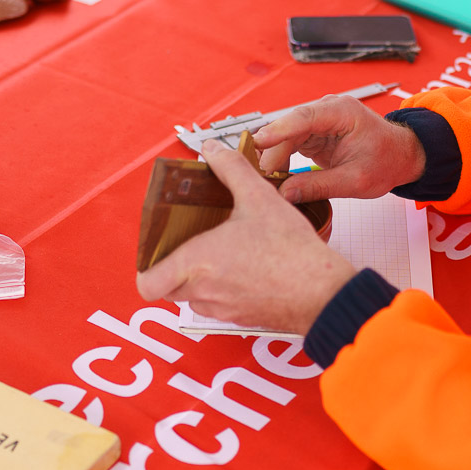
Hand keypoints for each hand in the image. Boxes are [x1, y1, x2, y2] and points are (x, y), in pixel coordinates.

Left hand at [135, 140, 355, 334]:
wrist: (323, 292)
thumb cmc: (290, 251)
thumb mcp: (259, 198)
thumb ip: (231, 168)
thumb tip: (214, 149)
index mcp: (197, 264)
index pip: (147, 283)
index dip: (147, 269)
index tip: (159, 251)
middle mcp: (204, 292)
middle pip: (170, 288)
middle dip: (177, 267)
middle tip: (193, 243)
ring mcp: (224, 310)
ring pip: (196, 298)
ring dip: (203, 279)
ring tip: (225, 253)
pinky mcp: (244, 319)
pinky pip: (222, 307)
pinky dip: (227, 290)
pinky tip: (249, 269)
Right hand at [252, 95, 425, 203]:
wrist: (399, 156)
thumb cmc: (386, 161)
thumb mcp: (355, 181)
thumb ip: (319, 186)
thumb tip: (285, 193)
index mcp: (342, 112)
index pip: (304, 117)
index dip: (278, 130)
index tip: (257, 143)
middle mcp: (327, 110)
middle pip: (288, 127)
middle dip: (270, 151)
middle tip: (258, 178)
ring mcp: (318, 119)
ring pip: (284, 135)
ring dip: (272, 156)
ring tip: (264, 180)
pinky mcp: (313, 132)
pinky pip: (288, 143)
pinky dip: (280, 158)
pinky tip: (273, 175)